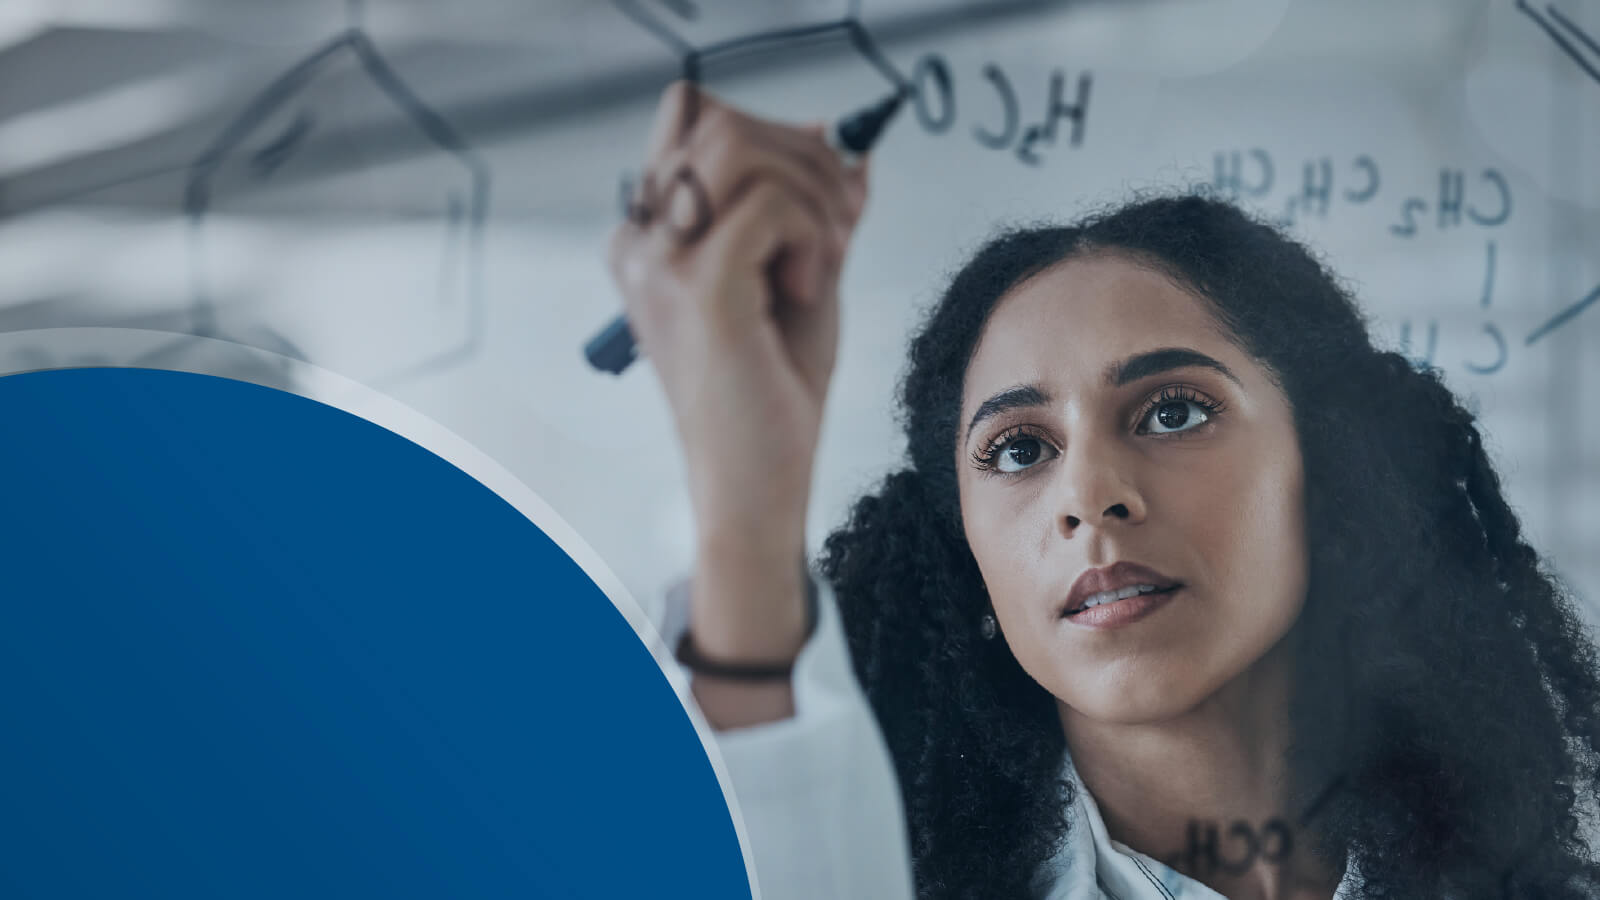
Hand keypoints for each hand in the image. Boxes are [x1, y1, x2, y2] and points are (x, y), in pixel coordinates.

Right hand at [607, 83, 868, 719]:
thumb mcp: (799, 276)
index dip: (771, 136)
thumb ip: (812, 207)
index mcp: (650, 237)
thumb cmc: (770, 398)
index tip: (819, 194)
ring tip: (820, 262)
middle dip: (807, 161)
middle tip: (835, 231)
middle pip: (722, 121)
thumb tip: (839, 138)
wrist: (756, 488)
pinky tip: (805, 289)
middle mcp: (640, 242)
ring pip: (744, 148)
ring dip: (812, 194)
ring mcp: (660, 263)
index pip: (694, 118)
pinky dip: (812, 234)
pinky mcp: (698, 289)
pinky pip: (770, 204)